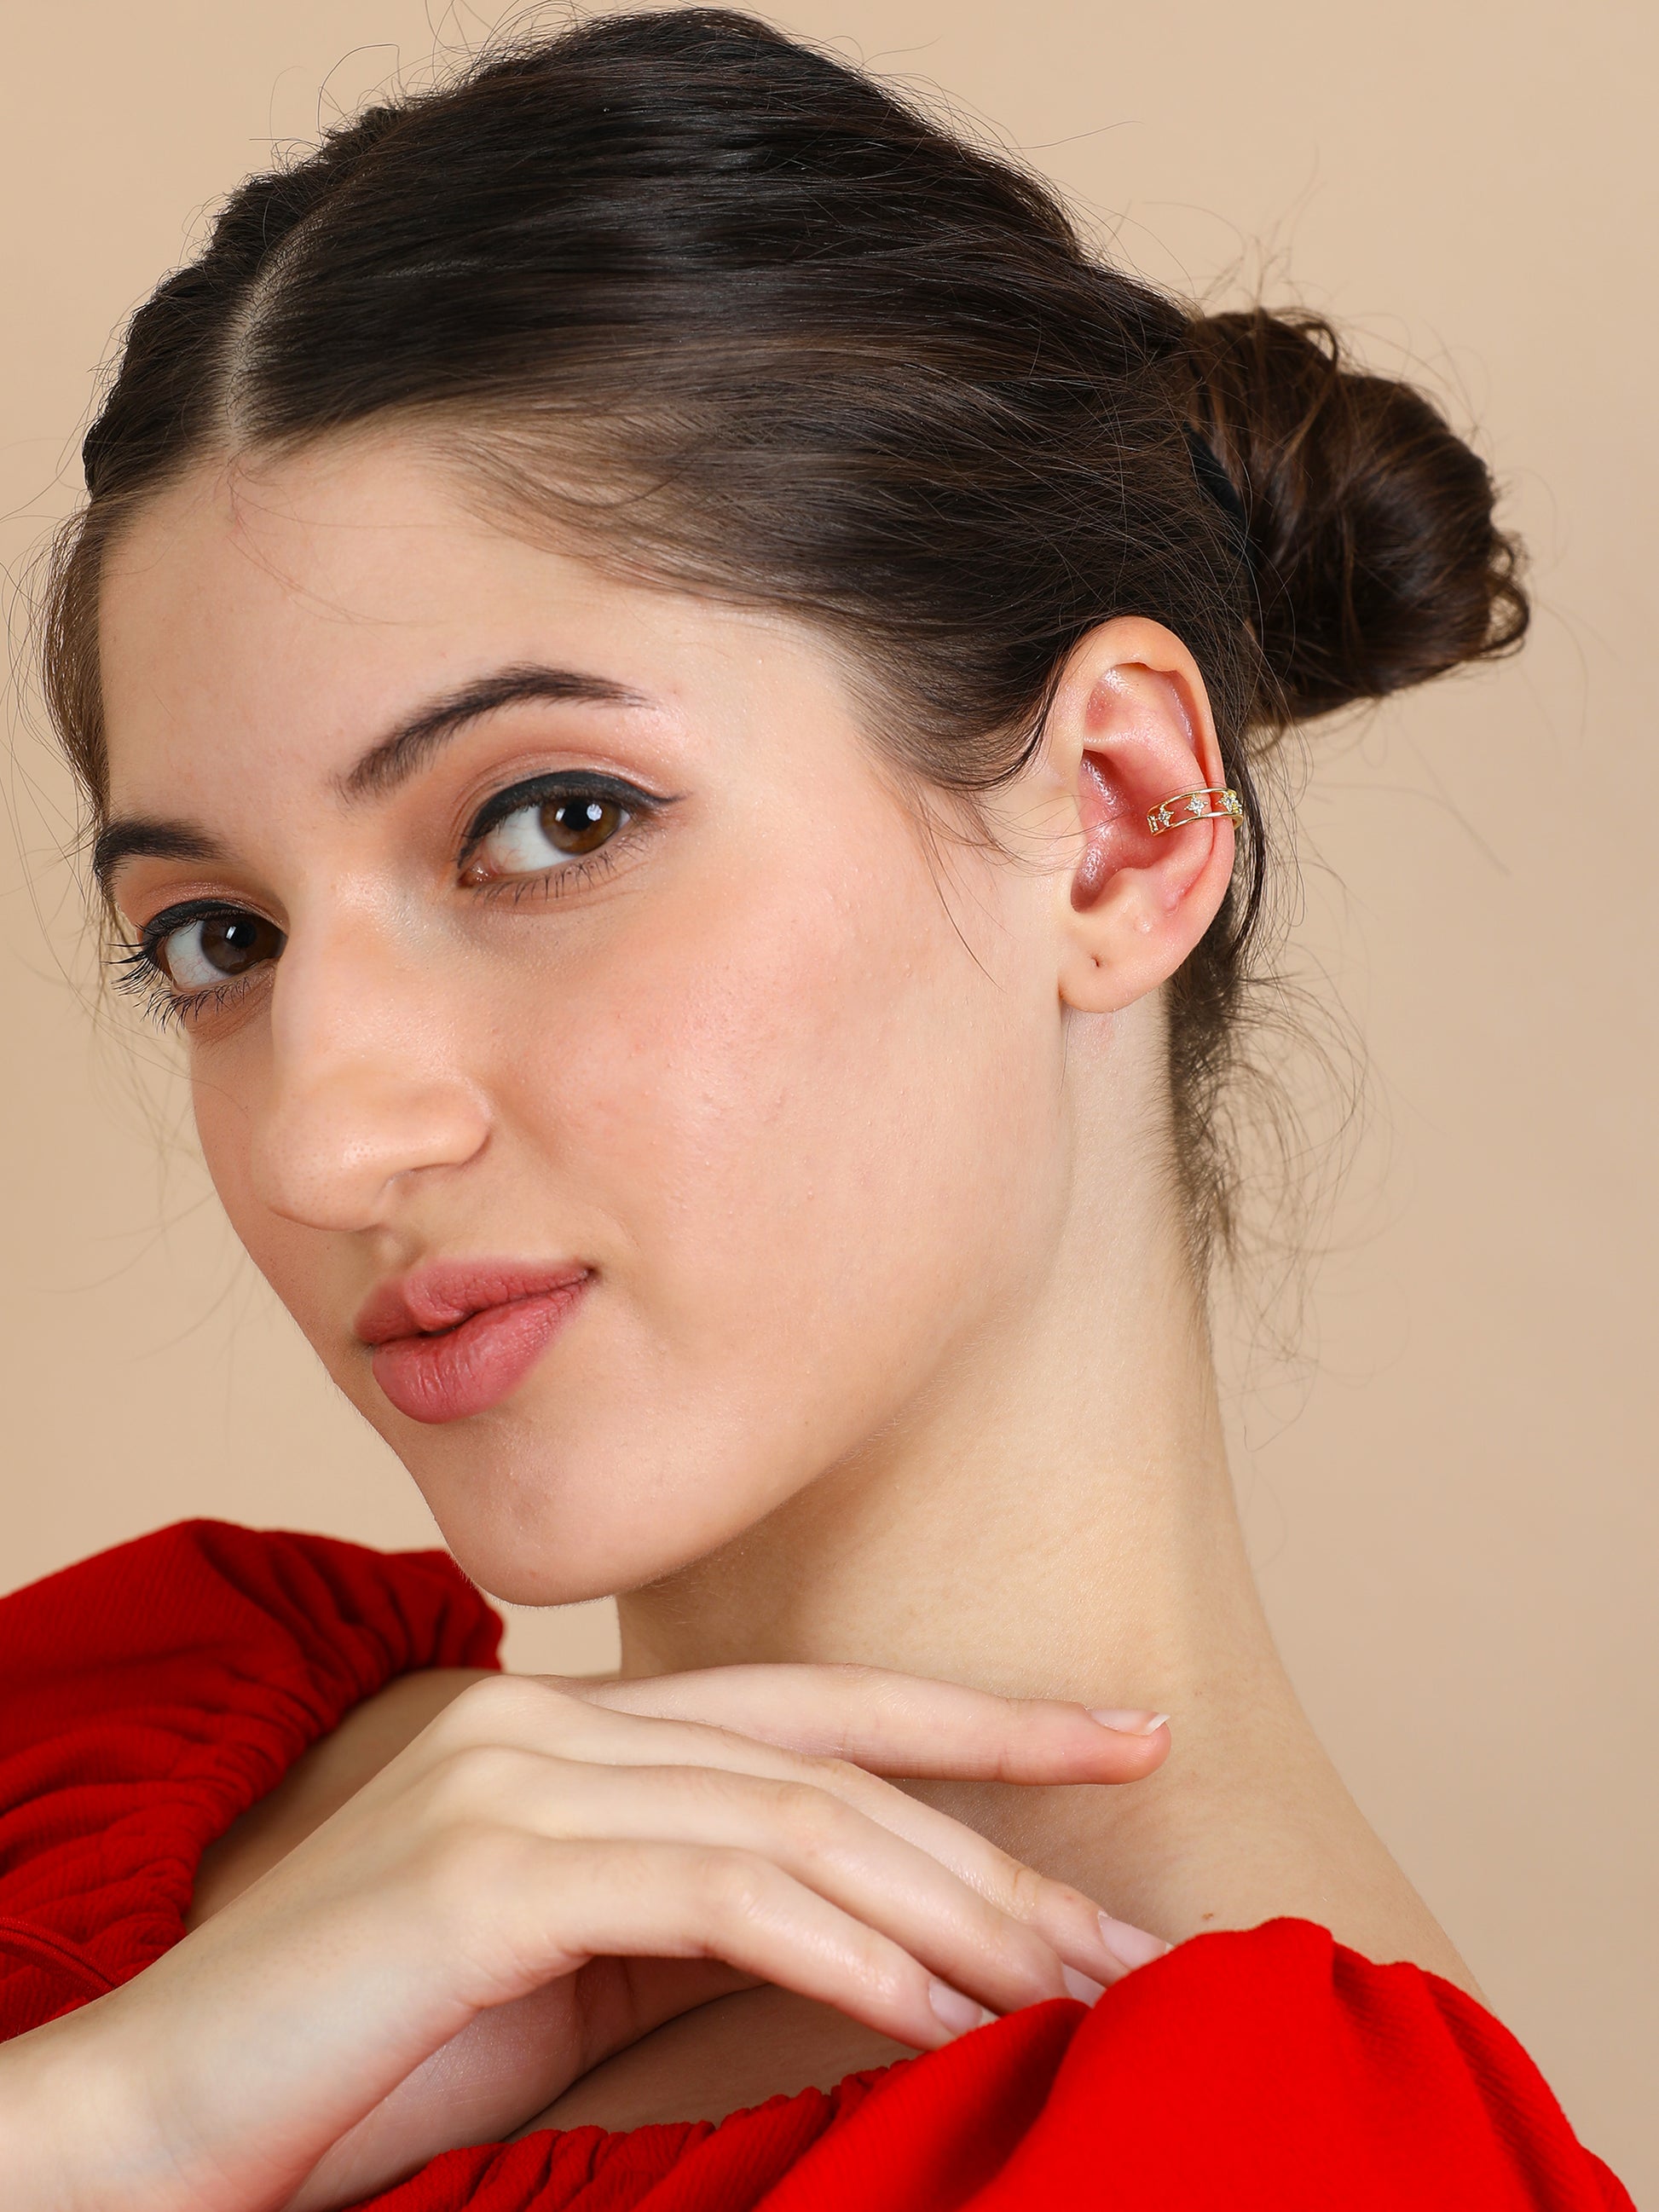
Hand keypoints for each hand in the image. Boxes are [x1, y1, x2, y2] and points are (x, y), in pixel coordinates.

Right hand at [9, 1666, 1169, 2211]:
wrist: (161, 2113)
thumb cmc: (368, 2057)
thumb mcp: (570, 1979)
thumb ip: (693, 1924)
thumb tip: (879, 1947)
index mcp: (574, 1732)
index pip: (814, 1706)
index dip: (977, 1723)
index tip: (1121, 1737)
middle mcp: (550, 1720)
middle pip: (829, 1765)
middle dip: (1000, 1840)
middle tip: (1134, 1920)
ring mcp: (514, 1777)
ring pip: (793, 1819)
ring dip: (951, 1906)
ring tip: (1071, 1979)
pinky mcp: (487, 1865)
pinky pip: (710, 1894)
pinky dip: (841, 1948)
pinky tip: (932, 2005)